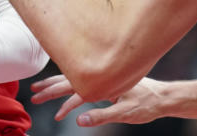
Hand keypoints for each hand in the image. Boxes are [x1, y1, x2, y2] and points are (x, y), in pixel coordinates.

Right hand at [30, 74, 169, 126]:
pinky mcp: (105, 81)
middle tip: (33, 94)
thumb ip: (101, 116)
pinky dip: (70, 88)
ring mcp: (102, 77)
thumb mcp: (125, 112)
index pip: (73, 87)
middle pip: (68, 79)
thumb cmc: (147, 103)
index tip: (46, 105)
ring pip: (73, 79)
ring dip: (56, 85)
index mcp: (102, 80)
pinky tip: (64, 94)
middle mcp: (100, 75)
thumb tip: (77, 120)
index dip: (57, 96)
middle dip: (49, 87)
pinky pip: (82, 83)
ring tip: (41, 90)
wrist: (163, 97)